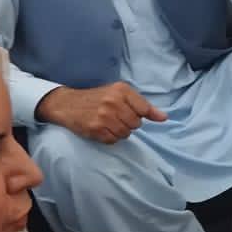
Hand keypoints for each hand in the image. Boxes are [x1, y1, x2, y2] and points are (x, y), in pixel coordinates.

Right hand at [37, 82, 166, 143]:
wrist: (67, 104)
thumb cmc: (97, 98)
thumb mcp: (120, 94)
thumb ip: (143, 105)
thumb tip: (164, 118)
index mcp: (121, 90)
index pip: (144, 110)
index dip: (140, 115)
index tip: (132, 114)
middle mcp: (113, 102)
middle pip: (136, 124)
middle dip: (129, 123)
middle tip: (116, 117)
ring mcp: (104, 116)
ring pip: (126, 134)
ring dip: (120, 132)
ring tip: (109, 123)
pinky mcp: (95, 129)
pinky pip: (113, 140)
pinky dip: (110, 137)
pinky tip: (102, 129)